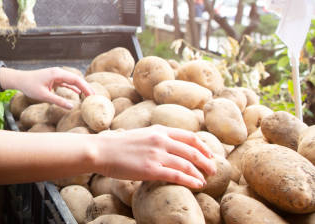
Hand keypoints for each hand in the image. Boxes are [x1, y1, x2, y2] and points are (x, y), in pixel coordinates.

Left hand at [5, 67, 92, 108]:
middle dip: (86, 87)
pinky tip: (78, 94)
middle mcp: (58, 73)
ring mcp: (56, 75)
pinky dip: (72, 88)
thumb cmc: (30, 86)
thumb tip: (71, 107)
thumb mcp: (44, 95)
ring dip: (80, 88)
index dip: (85, 87)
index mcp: (57, 74)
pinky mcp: (53, 79)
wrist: (19, 80)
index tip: (92, 95)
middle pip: (76, 79)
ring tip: (89, 96)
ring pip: (72, 81)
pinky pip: (66, 83)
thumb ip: (58, 101)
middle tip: (95, 97)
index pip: (76, 79)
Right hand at [96, 125, 216, 188]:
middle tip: (213, 170)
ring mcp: (156, 154)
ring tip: (205, 180)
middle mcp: (161, 140)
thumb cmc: (119, 145)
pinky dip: (190, 180)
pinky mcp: (151, 169)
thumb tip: (170, 146)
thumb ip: (157, 138)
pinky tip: (197, 185)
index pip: (189, 136)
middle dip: (206, 161)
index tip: (210, 154)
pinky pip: (177, 175)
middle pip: (192, 150)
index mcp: (159, 130)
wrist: (102, 150)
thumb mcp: (142, 134)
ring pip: (187, 164)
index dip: (203, 146)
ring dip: (200, 173)